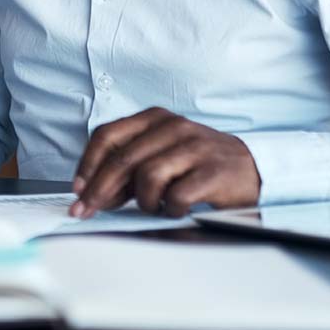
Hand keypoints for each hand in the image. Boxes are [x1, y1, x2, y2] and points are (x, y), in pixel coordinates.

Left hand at [71, 108, 259, 218]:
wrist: (251, 168)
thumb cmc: (198, 163)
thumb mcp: (161, 154)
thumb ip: (129, 167)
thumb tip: (94, 192)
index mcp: (154, 119)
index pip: (107, 135)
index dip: (87, 164)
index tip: (78, 189)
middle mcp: (173, 127)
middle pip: (122, 159)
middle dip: (99, 190)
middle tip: (87, 211)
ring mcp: (195, 147)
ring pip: (147, 176)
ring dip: (143, 201)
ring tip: (155, 207)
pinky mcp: (213, 171)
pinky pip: (176, 195)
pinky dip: (170, 208)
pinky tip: (176, 209)